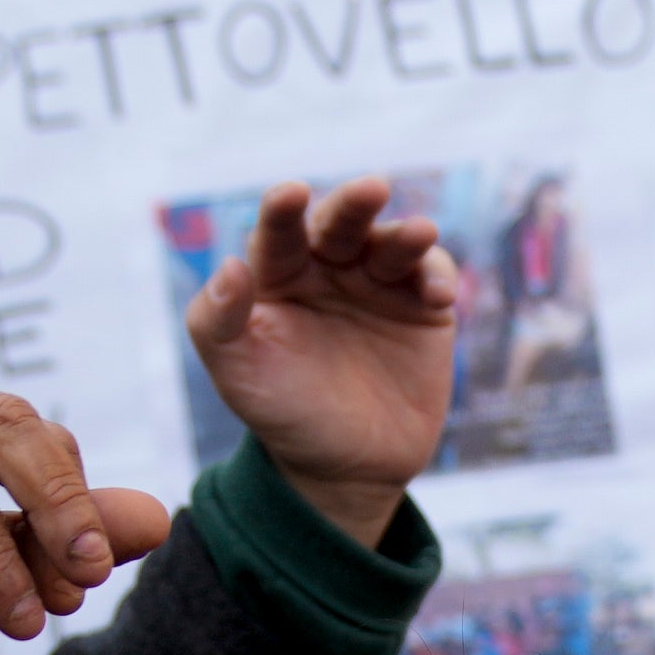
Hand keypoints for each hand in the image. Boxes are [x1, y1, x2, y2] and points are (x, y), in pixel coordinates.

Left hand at [187, 178, 458, 546]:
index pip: (278, 230)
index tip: (291, 195)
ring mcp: (377, 283)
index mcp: (277, 273)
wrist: (346, 465)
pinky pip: (432, 275)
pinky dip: (437, 276)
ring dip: (406, 235)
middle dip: (354, 203)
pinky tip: (437, 296)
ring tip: (420, 234)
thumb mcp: (237, 372)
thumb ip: (217, 321)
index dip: (284, 209)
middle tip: (372, 188)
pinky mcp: (422, 306)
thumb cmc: (281, 412)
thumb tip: (230, 266)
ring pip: (391, 242)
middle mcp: (328, 267)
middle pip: (340, 222)